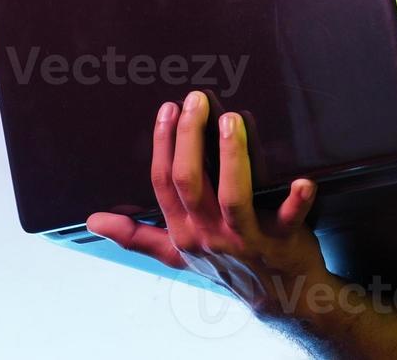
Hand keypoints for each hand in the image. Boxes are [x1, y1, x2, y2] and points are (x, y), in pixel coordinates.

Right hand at [87, 90, 336, 317]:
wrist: (275, 297)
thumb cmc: (224, 265)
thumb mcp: (176, 253)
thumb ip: (137, 235)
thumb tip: (94, 221)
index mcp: (183, 231)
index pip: (164, 183)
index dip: (163, 144)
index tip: (168, 108)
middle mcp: (209, 234)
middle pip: (191, 183)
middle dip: (189, 139)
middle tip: (196, 100)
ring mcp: (245, 238)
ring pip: (233, 197)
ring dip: (232, 158)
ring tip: (231, 120)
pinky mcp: (282, 240)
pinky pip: (290, 219)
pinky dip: (297, 201)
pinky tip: (302, 181)